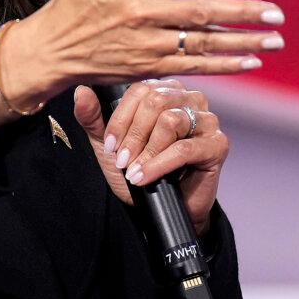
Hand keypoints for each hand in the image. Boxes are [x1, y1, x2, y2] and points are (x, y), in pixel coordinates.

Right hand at [0, 0, 284, 111]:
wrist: (52, 49)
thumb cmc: (76, 1)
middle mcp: (140, 15)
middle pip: (199, 14)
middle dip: (242, 14)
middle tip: (276, 13)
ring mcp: (145, 46)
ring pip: (201, 44)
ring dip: (242, 42)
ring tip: (274, 39)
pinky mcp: (147, 69)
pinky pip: (192, 67)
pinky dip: (222, 65)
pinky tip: (249, 60)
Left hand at [71, 79, 226, 236]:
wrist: (161, 208)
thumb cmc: (137, 170)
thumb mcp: (109, 145)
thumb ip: (94, 119)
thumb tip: (80, 91)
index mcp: (166, 90)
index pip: (140, 89)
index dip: (120, 118)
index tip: (108, 145)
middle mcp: (190, 98)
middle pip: (156, 101)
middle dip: (133, 134)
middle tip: (121, 160)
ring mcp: (207, 120)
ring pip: (171, 121)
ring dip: (146, 150)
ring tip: (134, 170)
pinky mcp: (218, 145)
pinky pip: (184, 148)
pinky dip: (159, 164)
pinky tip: (144, 177)